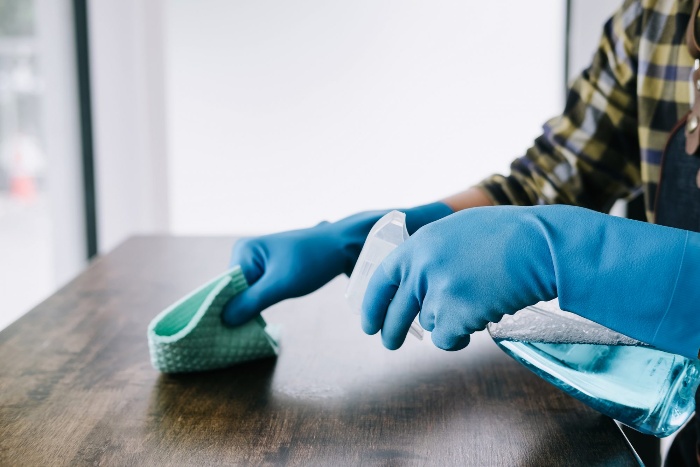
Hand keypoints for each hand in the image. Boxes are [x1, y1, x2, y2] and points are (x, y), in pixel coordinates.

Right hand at [222, 202, 452, 325]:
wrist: (345, 247)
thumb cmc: (314, 261)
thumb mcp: (281, 284)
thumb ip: (251, 302)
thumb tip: (222, 320)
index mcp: (243, 250)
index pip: (223, 287)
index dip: (222, 309)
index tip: (219, 334)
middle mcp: (245, 253)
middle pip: (232, 291)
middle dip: (237, 311)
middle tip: (238, 336)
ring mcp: (257, 262)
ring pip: (244, 294)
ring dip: (248, 310)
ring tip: (249, 330)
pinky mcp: (268, 270)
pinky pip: (255, 292)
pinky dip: (257, 305)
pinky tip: (258, 320)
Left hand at [361, 205, 699, 358]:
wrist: (541, 244)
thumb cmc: (509, 235)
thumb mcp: (458, 230)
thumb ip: (432, 252)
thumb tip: (414, 279)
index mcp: (419, 244)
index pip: (382, 280)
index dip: (372, 304)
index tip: (368, 323)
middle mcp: (421, 267)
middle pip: (396, 312)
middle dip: (391, 332)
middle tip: (389, 343)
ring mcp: (437, 291)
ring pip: (430, 325)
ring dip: (447, 323)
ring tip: (477, 303)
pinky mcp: (455, 314)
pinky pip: (447, 339)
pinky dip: (460, 338)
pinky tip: (480, 321)